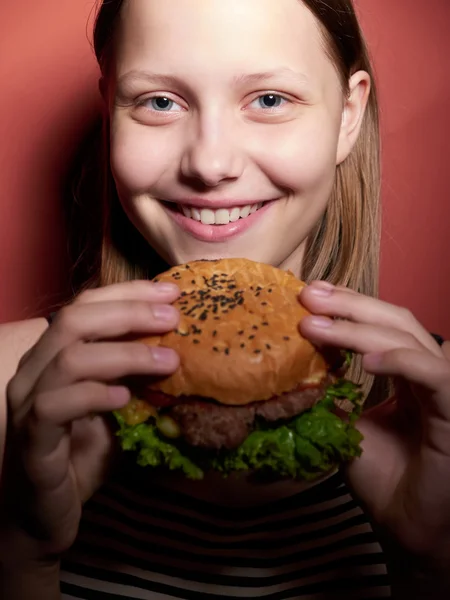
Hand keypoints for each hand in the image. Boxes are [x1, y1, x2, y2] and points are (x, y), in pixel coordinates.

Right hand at [0, 280, 179, 564]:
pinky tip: (124, 399)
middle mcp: (35, 370)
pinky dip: (93, 395)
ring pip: (69, 358)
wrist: (46, 514)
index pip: (87, 304)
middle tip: (173, 319)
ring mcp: (28, 403)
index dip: (129, 293)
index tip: (172, 292)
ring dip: (124, 355)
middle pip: (75, 319)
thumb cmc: (83, 453)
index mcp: (55, 354)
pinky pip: (55, 406)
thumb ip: (138, 376)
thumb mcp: (119, 405)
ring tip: (167, 363)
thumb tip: (180, 346)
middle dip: (129, 313)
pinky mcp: (30, 439)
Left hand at [299, 281, 449, 572]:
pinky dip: (400, 360)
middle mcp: (427, 373)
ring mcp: (443, 389)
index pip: (381, 325)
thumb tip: (298, 369)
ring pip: (408, 339)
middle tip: (308, 295)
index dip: (348, 306)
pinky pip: (433, 375)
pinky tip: (366, 359)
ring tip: (315, 324)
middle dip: (350, 304)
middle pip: (395, 320)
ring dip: (359, 328)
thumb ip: (334, 396)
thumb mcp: (347, 428)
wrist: (408, 528)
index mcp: (406, 373)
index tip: (310, 294)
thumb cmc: (383, 479)